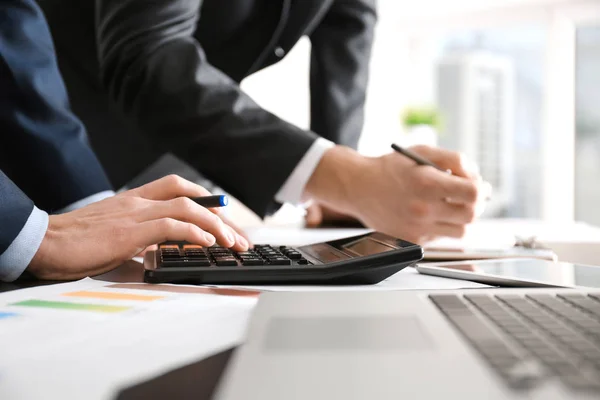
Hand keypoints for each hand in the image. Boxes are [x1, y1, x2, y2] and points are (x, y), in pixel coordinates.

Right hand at [28, 175, 248, 279]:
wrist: (46, 242)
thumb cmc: (78, 241)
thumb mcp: (116, 234)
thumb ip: (141, 237)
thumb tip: (162, 252)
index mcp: (136, 199)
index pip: (179, 187)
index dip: (206, 199)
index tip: (224, 217)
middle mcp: (139, 201)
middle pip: (191, 196)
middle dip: (221, 215)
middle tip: (239, 236)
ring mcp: (136, 213)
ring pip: (187, 208)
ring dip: (216, 226)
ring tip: (232, 243)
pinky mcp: (130, 231)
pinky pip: (171, 226)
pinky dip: (194, 233)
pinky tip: (207, 243)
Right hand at [305, 145, 481, 243]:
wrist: (359, 188)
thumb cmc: (391, 168)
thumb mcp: (422, 152)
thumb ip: (454, 159)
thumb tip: (476, 177)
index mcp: (426, 183)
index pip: (473, 194)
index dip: (482, 189)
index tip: (480, 186)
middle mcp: (422, 209)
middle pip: (471, 215)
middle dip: (475, 204)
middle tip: (470, 196)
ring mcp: (417, 229)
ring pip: (460, 232)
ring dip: (461, 219)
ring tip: (451, 206)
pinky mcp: (412, 241)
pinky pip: (441, 239)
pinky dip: (442, 227)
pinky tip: (430, 214)